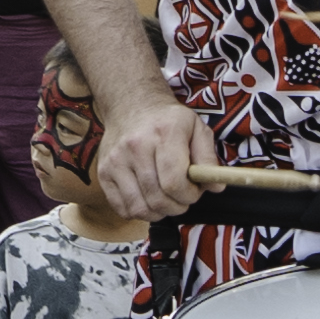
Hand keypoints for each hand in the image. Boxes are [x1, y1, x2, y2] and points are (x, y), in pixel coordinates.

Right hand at [96, 88, 208, 223]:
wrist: (131, 106)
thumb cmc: (167, 121)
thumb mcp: (197, 128)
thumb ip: (209, 158)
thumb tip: (215, 185)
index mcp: (163, 133)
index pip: (174, 182)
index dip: (189, 195)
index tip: (194, 191)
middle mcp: (135, 147)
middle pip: (158, 199)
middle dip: (177, 206)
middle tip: (182, 196)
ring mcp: (116, 161)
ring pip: (140, 208)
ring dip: (159, 212)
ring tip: (166, 199)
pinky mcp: (104, 173)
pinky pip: (123, 209)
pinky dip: (139, 211)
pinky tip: (148, 198)